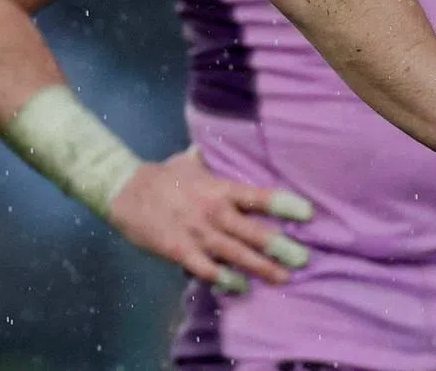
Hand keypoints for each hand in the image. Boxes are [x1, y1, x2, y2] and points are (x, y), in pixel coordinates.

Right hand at [107, 147, 313, 292]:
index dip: (285, 205)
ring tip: (282, 277)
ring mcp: (198, 234)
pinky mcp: (180, 252)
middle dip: (280, 246)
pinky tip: (240, 287)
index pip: (259, 197)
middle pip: (253, 231)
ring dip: (260, 267)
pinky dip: (224, 279)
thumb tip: (213, 148)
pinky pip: (207, 269)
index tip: (308, 214)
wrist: (126, 192)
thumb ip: (209, 160)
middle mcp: (214, 212)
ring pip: (235, 254)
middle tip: (304, 258)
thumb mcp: (191, 161)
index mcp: (220, 188)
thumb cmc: (162, 175)